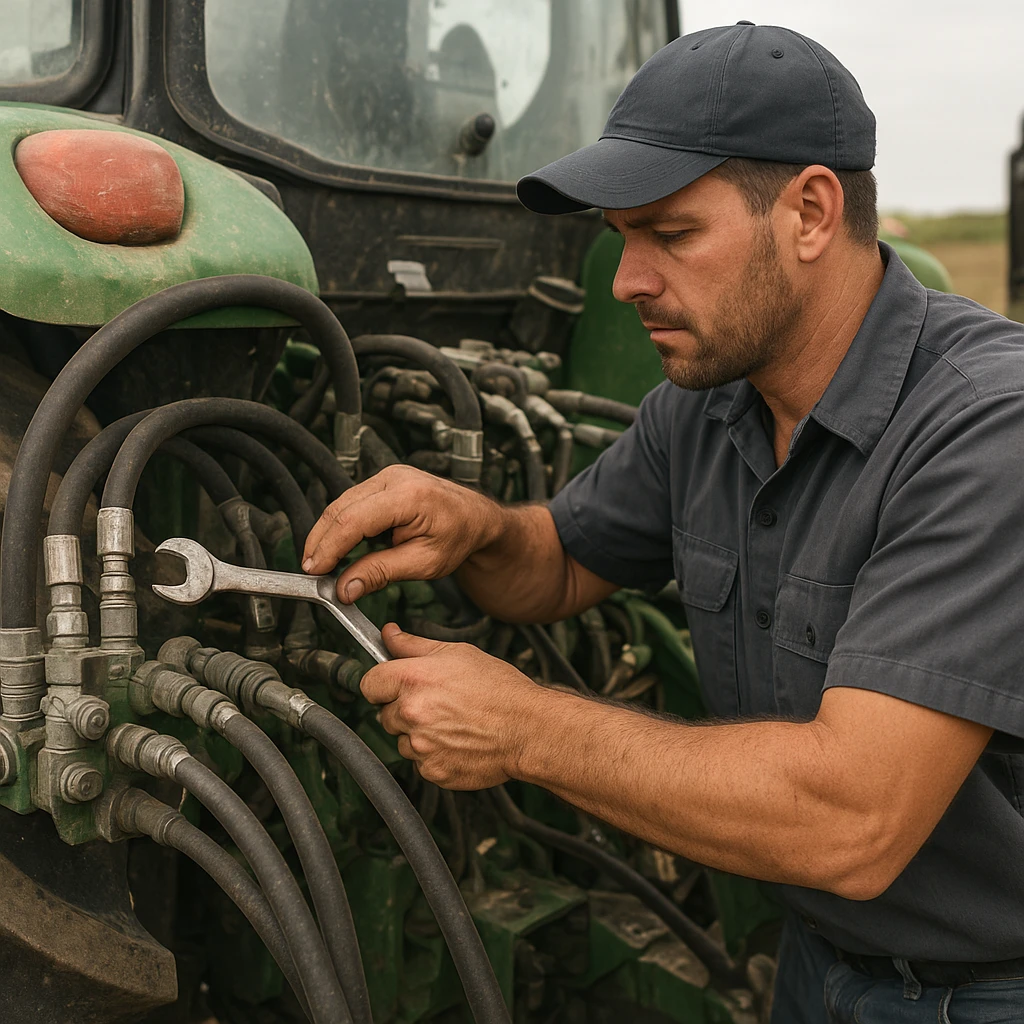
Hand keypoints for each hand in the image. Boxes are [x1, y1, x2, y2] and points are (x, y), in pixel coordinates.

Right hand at [301, 465, 502, 602]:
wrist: (476, 518)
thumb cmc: (458, 538)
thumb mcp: (423, 563)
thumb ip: (381, 573)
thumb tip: (344, 589)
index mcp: (410, 496)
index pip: (354, 520)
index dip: (329, 547)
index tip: (314, 570)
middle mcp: (396, 478)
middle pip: (341, 508)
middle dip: (321, 541)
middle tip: (311, 572)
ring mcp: (388, 475)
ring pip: (342, 504)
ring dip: (328, 534)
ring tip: (321, 564)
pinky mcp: (383, 481)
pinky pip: (352, 502)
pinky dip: (341, 525)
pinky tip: (338, 548)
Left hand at [360, 623, 549, 788]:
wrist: (528, 729)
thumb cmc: (499, 689)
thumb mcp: (457, 653)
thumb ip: (413, 645)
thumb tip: (388, 633)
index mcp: (413, 679)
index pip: (369, 684)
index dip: (382, 684)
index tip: (394, 686)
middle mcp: (411, 713)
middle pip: (384, 714)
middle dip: (404, 709)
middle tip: (438, 704)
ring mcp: (420, 746)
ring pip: (402, 740)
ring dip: (418, 734)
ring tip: (452, 723)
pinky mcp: (432, 770)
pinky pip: (420, 762)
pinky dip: (434, 755)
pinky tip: (458, 741)